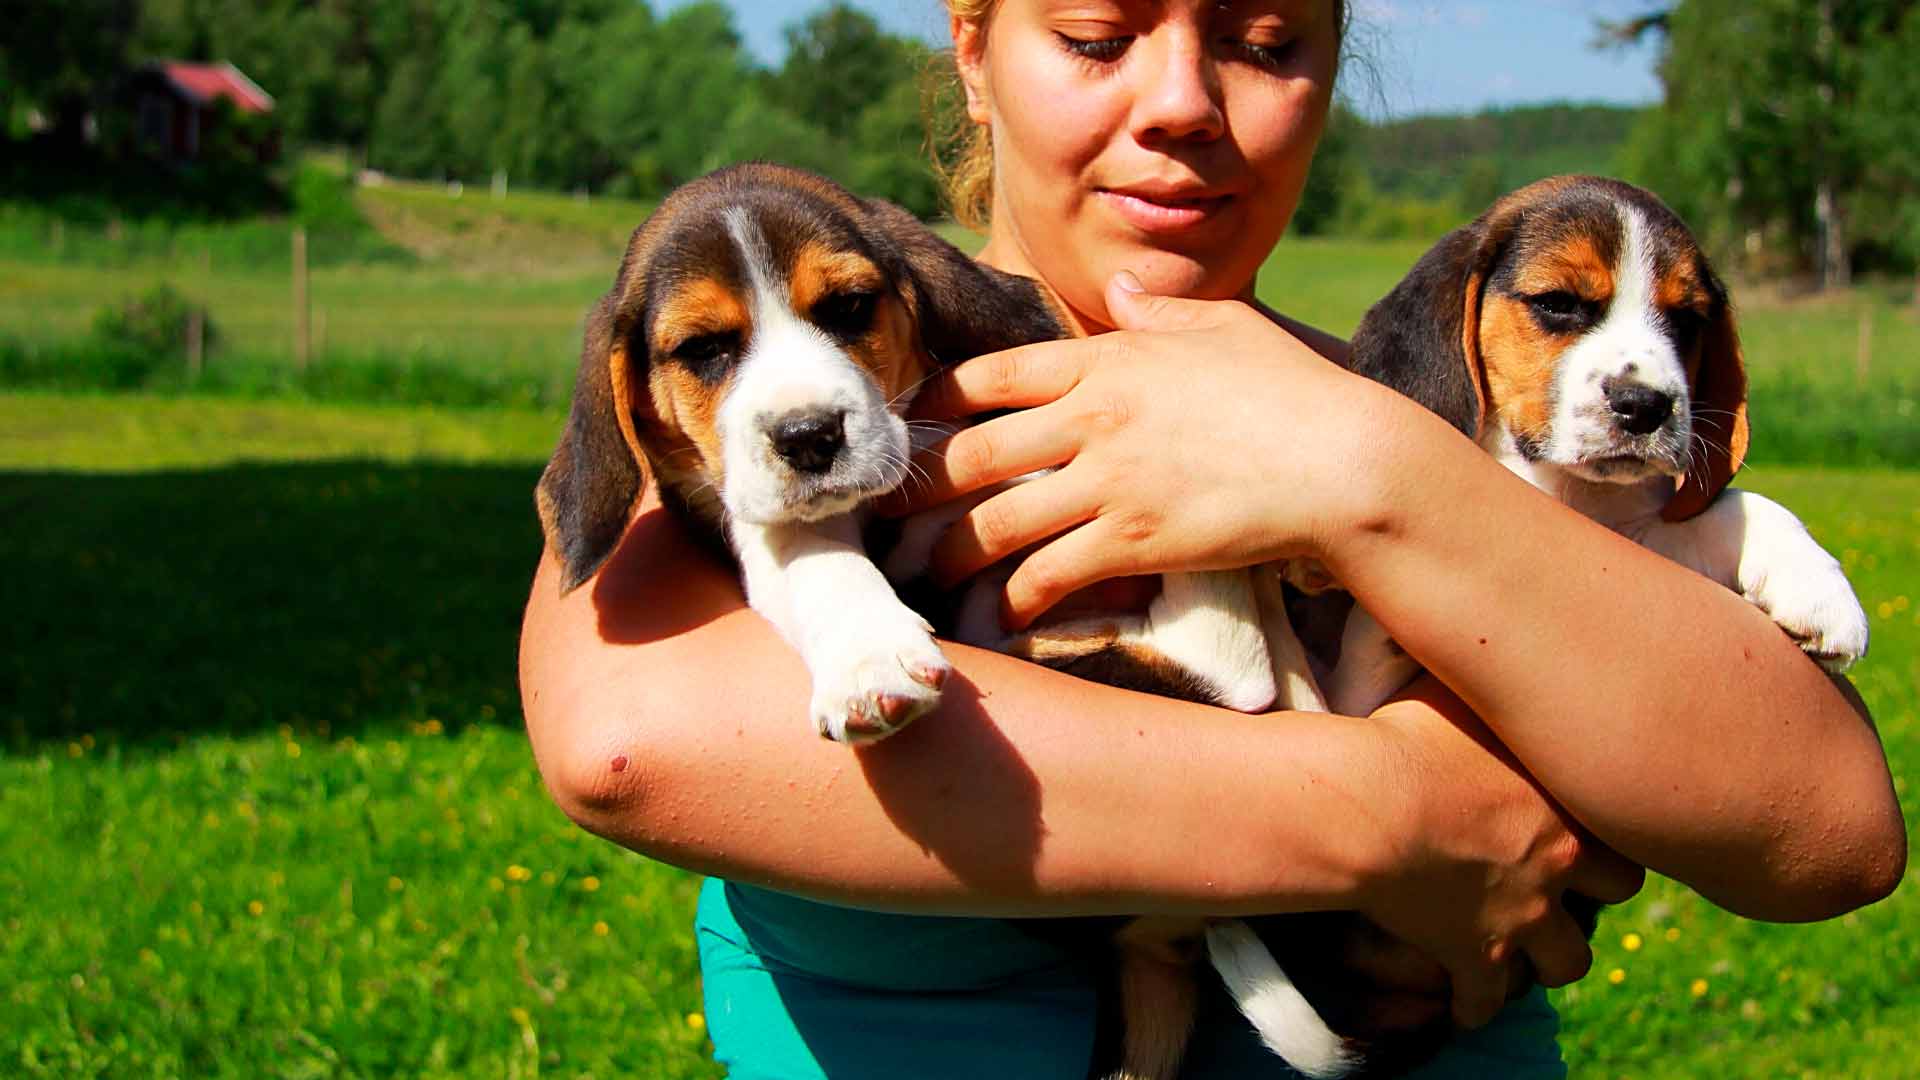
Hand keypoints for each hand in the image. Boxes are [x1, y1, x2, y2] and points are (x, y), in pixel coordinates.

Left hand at [888, 272, 1402, 629]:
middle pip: (972, 453)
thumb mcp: (1227, 326)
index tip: (908, 425)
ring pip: (996, 522)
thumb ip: (1163, 311)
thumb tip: (1126, 291)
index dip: (936, 401)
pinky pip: (1049, 574)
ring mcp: (1110, 482)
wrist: (1345, 461)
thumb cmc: (1292, 392)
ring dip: (949, 556)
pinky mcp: (1135, 542)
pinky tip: (994, 615)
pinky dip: (1013, 598)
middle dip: (916, 487)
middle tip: (877, 512)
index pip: (992, 375)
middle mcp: (1093, 419)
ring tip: (920, 579)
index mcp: (1107, 361)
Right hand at [1359, 677, 1644, 1029]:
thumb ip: (1489, 673)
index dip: (1612, 813)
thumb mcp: (1457, 684)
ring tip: (1529, 947)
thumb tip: (1483, 626)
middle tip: (1568, 873)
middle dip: (1597, 885)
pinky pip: (1484, 1000)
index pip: (1626, 813)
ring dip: (1552, 954)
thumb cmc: (1408, 732)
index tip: (1587, 809)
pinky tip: (1462, 1004)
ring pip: (1570, 960)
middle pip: (1617, 889)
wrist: (1372, 804)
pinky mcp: (1475, 955)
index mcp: (1568, 795)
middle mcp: (1562, 860)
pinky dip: (1474, 1004)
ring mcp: (1524, 915)